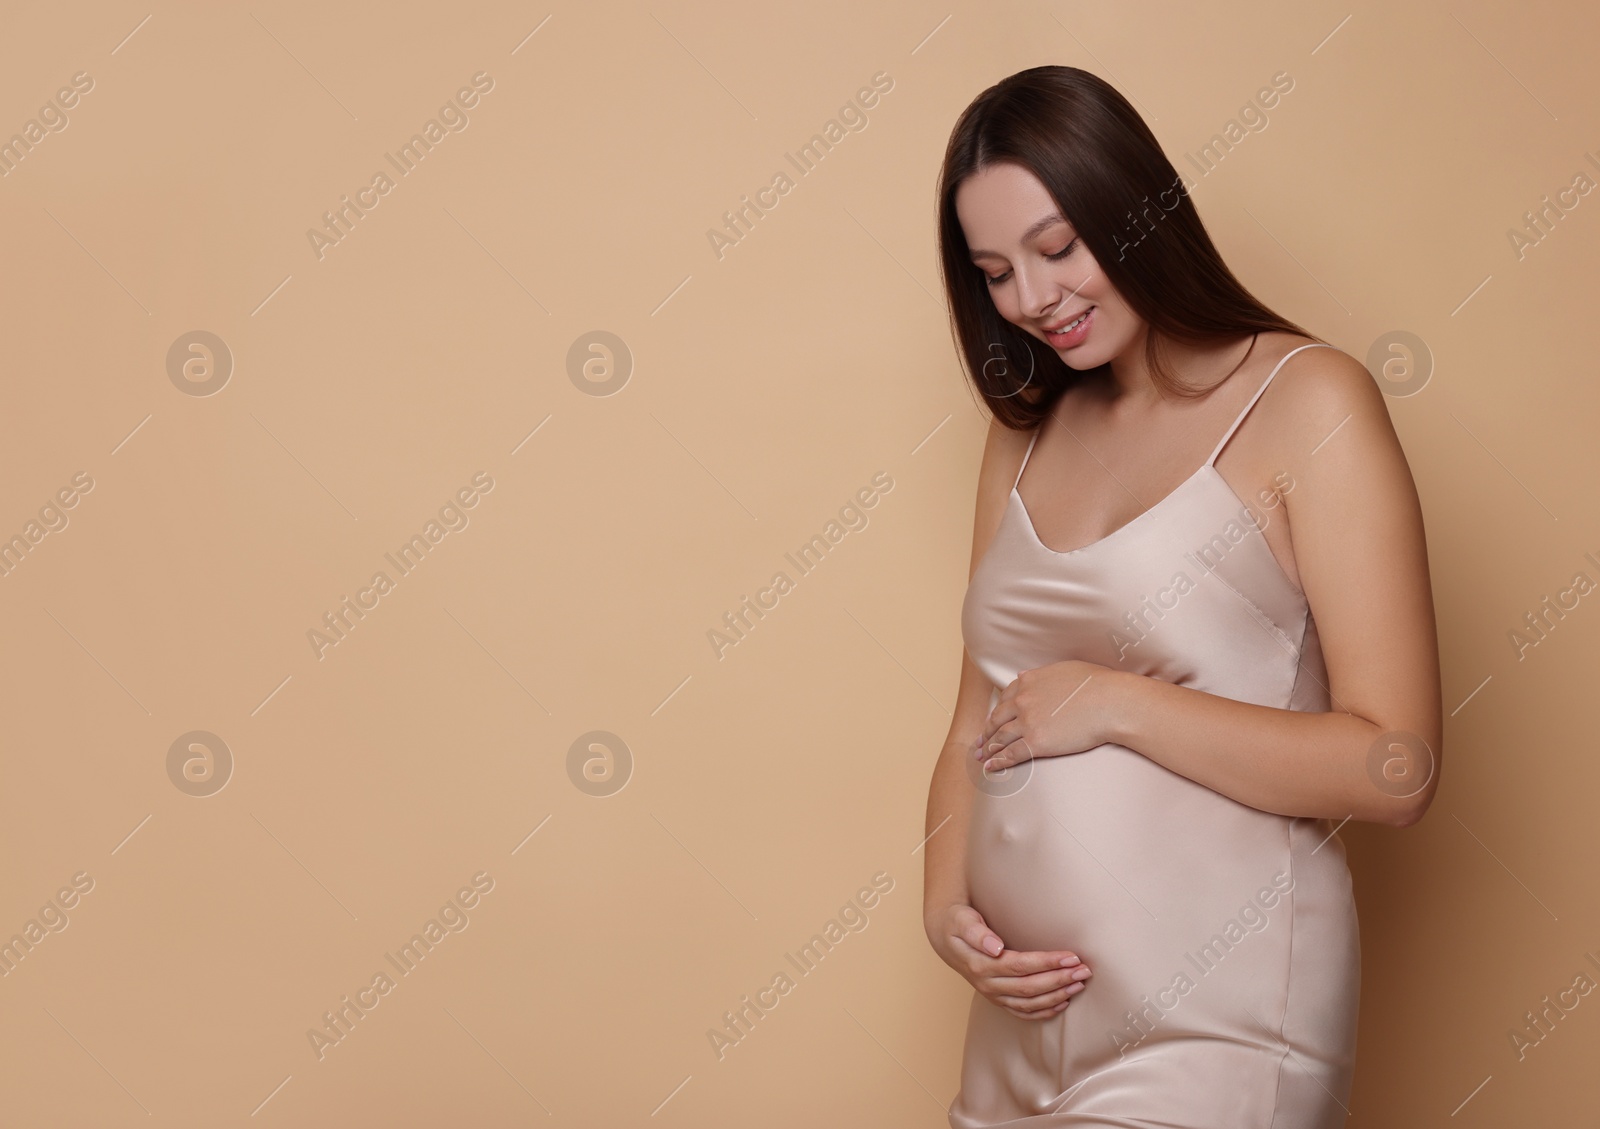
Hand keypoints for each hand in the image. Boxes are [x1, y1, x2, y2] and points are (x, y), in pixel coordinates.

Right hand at [924, 903, 1091, 1020]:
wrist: (945, 937)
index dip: (1047, 963)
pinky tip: (1063, 1003)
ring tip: (1080, 984)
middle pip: (1030, 987)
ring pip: (1030, 1002)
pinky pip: (1023, 1012)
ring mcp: (993, 995)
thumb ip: (977, 932)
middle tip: (1084, 970)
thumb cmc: (957, 923)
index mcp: (980, 964)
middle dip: (1060, 979)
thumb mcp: (961, 920)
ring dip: (1057, 995)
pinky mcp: (998, 999)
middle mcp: (987, 984)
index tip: (1071, 956)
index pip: (1020, 966)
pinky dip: (1044, 1011)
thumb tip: (995, 947)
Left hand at [974, 660, 1122, 771]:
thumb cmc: (1097, 684)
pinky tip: (990, 768)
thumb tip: (1023, 675)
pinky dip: (997, 762)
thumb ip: (1041, 674)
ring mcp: (1027, 722)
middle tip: (980, 742)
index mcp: (1029, 681)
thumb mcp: (1064, 669)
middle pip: (997, 719)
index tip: (992, 720)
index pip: (1005, 698)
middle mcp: (1023, 700)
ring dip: (988, 749)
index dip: (996, 712)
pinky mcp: (1036, 743)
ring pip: (1000, 738)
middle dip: (986, 732)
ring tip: (981, 757)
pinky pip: (1010, 754)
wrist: (1110, 702)